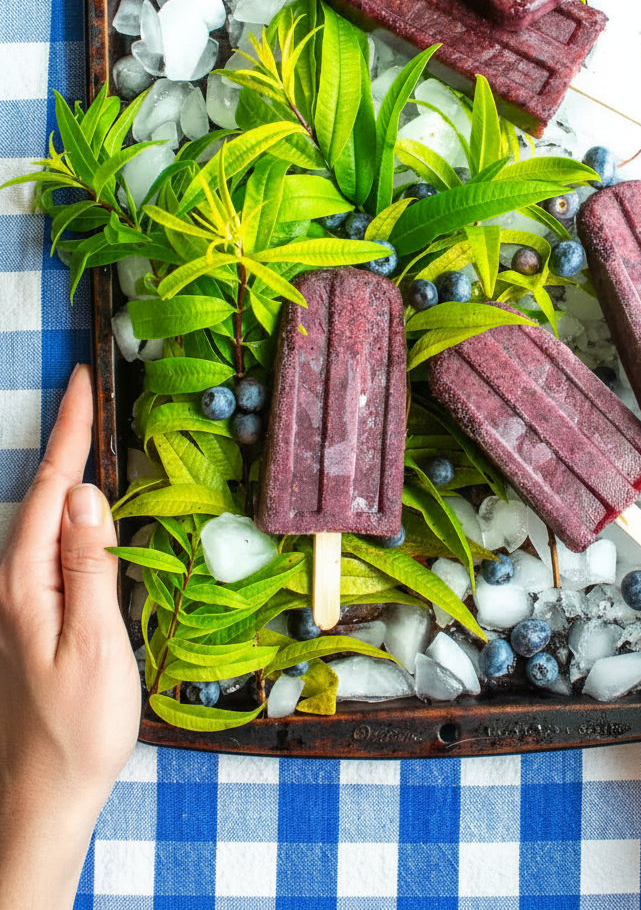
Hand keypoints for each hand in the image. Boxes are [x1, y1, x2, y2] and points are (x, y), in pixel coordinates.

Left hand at [0, 364, 140, 909]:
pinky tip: (86, 509)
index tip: (82, 378)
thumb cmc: (76, 727)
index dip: (69, 431)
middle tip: (90, 390)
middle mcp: (13, 582)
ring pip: (43, 518)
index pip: (49, 488)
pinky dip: (68, 511)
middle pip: (39, 493)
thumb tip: (86, 492)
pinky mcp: (32, 617)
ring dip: (65, 471)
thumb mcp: (94, 642)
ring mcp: (20, 600)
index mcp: (24, 581)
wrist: (43, 795)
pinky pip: (51, 545)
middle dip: (64, 438)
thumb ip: (90, 564)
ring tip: (90, 432)